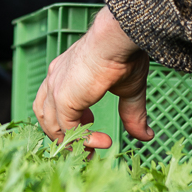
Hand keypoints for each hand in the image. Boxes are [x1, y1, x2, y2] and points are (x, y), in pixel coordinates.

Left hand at [34, 7, 151, 149]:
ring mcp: (56, 89)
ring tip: (92, 152)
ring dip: (71, 143)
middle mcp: (55, 78)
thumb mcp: (129, 89)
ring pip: (52, 126)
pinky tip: (102, 142)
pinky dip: (82, 140)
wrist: (117, 39)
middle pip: (45, 115)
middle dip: (63, 136)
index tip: (89, 124)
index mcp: (64, 71)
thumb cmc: (123, 53)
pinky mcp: (63, 99)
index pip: (52, 100)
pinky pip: (66, 129)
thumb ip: (132, 114)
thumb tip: (146, 135)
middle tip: (86, 147)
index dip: (66, 117)